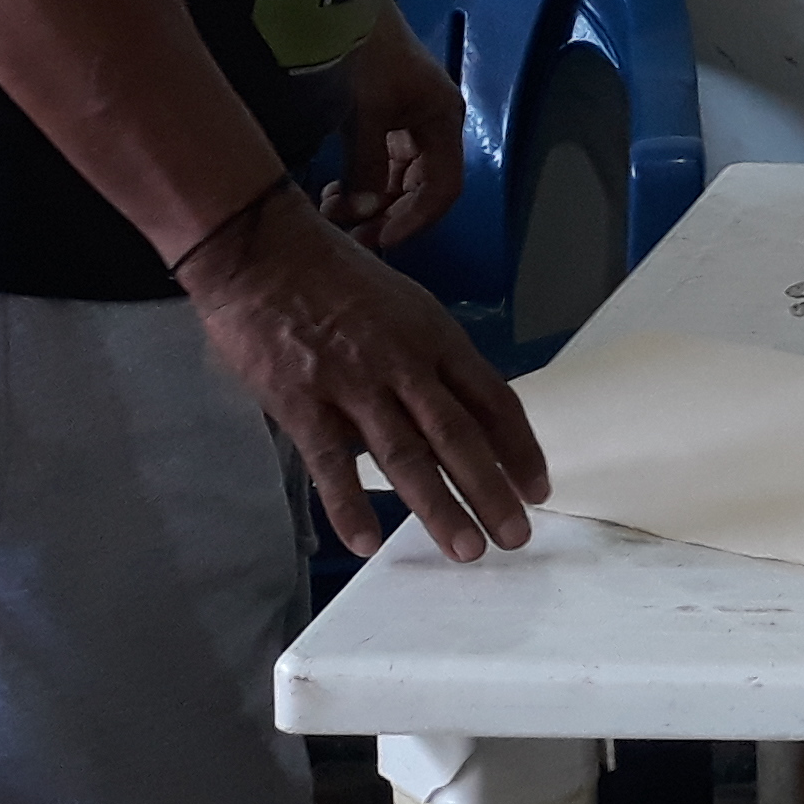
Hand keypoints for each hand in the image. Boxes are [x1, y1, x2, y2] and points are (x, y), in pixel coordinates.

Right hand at [178, 185, 548, 563]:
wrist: (265, 252)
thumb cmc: (338, 277)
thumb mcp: (407, 306)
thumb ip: (431, 360)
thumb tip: (455, 415)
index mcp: (437, 338)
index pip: (494, 401)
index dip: (520, 449)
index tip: (539, 488)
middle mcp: (405, 364)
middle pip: (460, 437)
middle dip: (492, 491)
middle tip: (516, 537)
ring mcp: (354, 386)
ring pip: (406, 457)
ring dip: (439, 508)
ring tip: (465, 550)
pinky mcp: (302, 404)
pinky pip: (330, 465)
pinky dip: (350, 507)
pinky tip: (367, 543)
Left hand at [323, 14, 464, 249]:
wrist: (337, 4)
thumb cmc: (363, 54)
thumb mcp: (365, 112)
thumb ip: (365, 166)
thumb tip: (362, 213)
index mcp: (443, 120)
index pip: (444, 188)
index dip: (416, 219)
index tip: (380, 240)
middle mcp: (433, 124)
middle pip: (421, 186)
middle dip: (388, 213)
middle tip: (350, 235)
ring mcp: (409, 119)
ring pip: (398, 177)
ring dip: (371, 200)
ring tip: (334, 212)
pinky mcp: (384, 114)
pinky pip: (380, 161)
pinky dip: (360, 180)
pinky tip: (333, 190)